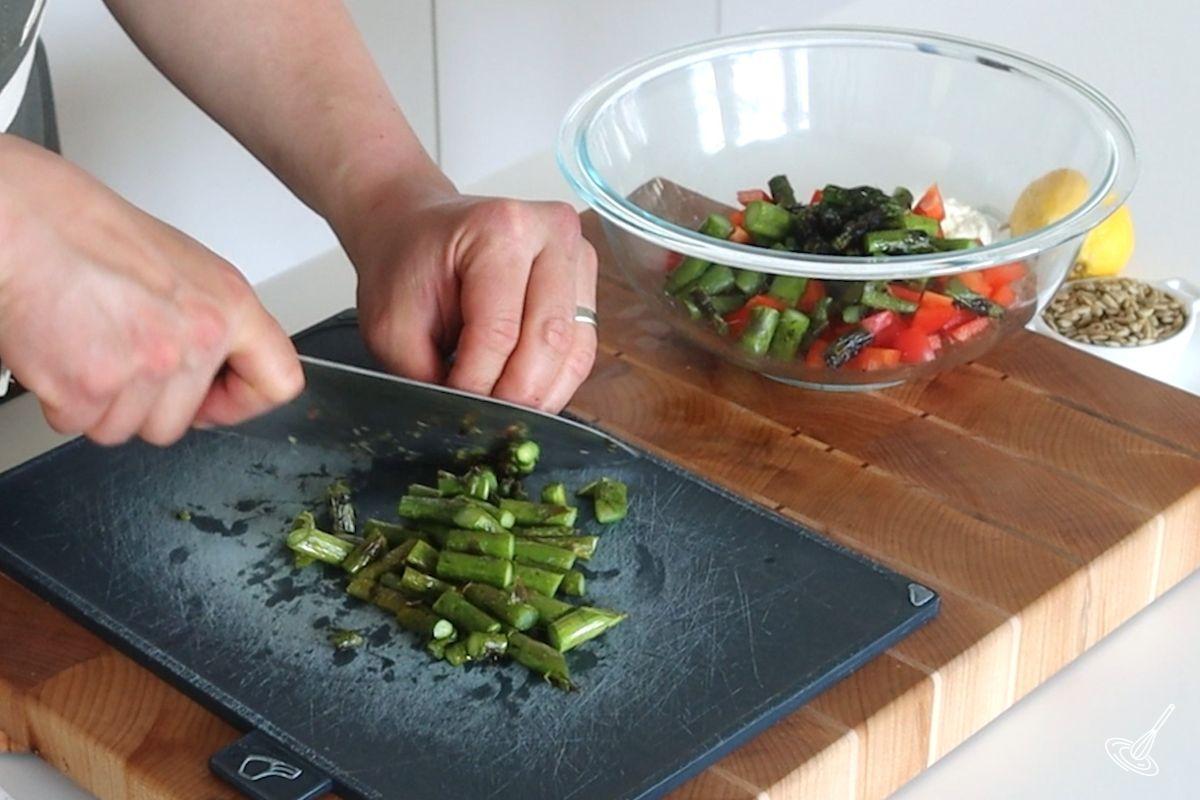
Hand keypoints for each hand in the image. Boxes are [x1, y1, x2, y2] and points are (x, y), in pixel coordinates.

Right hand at [0, 135, 303, 444]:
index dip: (244, 401)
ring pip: (126, 429)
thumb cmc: (86, 231)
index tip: (218, 399)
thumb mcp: (184, 268)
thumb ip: (210, 325)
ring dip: (100, 402)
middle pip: (179, 422)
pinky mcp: (89, 387)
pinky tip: (60, 353)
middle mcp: (195, 340)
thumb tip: (217, 375)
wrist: (20, 218)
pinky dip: (62, 399)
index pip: (279, 381)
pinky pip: (79, 425)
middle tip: (118, 353)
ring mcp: (144, 367)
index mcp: (228, 307)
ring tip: (86, 343)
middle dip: (144, 403)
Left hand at [343, 186, 597, 412]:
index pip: (500, 329)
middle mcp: (552, 233)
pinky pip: (582, 349)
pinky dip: (555, 382)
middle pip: (548, 339)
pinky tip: (526, 396)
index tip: (458, 412)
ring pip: (574, 351)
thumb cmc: (405, 267)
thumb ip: (425, 375)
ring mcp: (577, 255)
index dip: (479, 383)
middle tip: (487, 425)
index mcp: (500, 228)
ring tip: (505, 415)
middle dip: (516, 395)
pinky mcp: (585, 282)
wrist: (414, 230)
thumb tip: (464, 423)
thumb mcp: (392, 325)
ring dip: (541, 394)